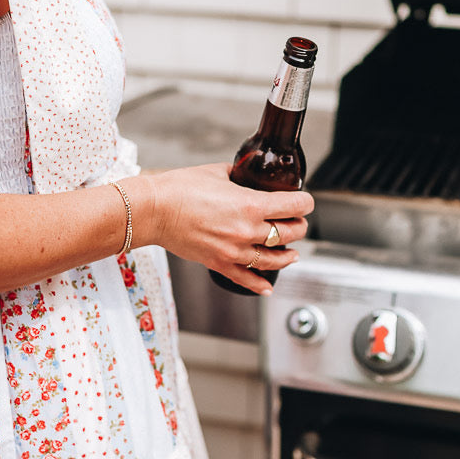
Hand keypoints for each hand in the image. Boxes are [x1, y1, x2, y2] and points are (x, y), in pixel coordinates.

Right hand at [137, 163, 313, 294]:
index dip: (305, 203)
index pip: (294, 207)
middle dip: (298, 227)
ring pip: (273, 259)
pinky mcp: (219, 263)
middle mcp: (247, 230)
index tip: (306, 202)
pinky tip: (269, 286)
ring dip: (288, 255)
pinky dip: (259, 285)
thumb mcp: (217, 172)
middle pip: (288, 234)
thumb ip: (237, 175)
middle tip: (298, 223)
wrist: (154, 210)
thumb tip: (245, 174)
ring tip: (293, 253)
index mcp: (251, 205)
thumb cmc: (180, 188)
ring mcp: (234, 250)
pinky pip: (245, 278)